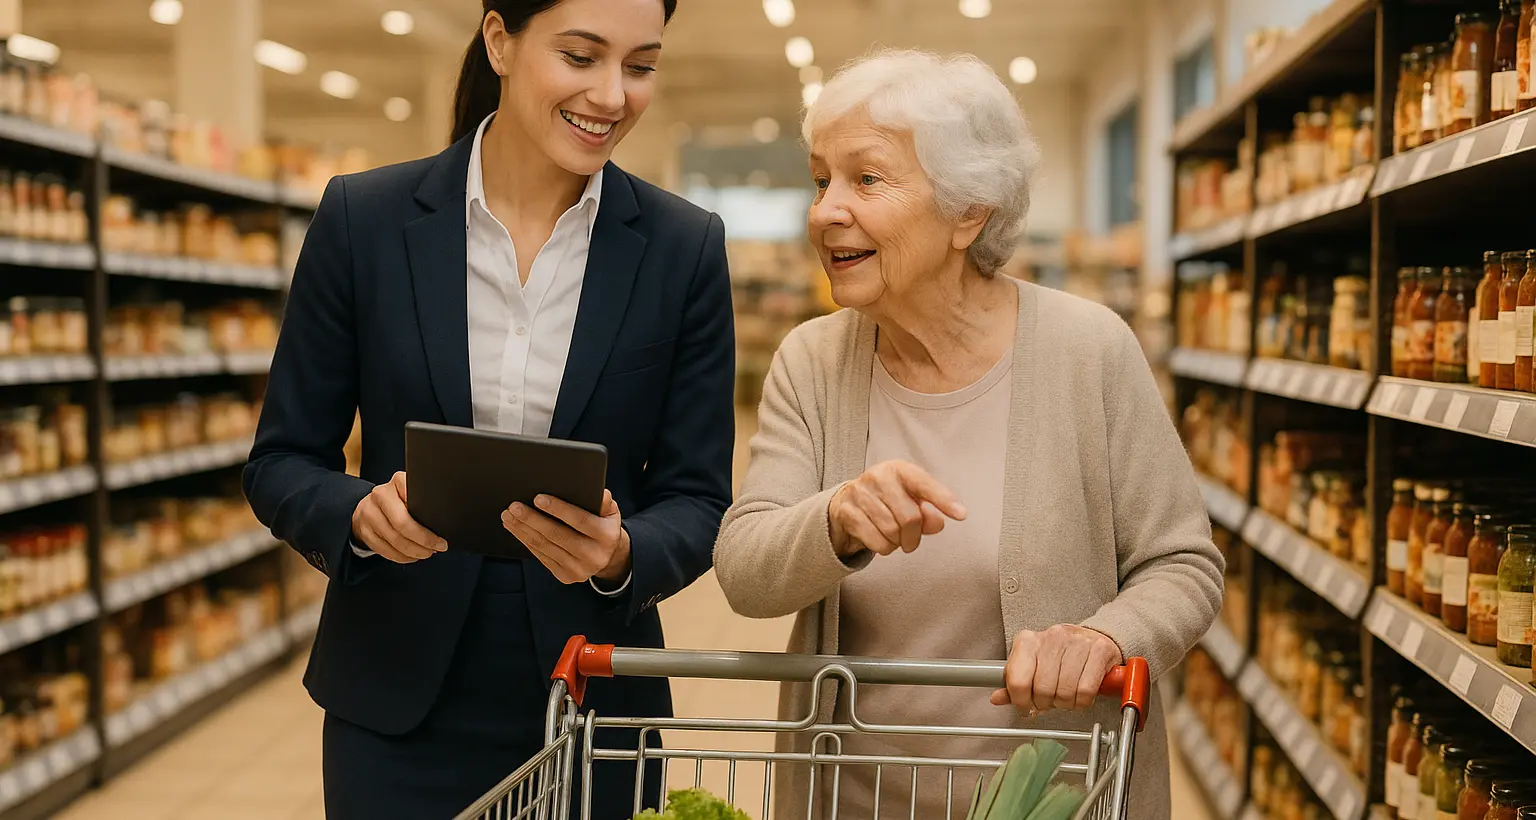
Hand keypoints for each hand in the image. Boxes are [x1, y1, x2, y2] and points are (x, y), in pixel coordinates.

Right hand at [350, 472, 445, 563]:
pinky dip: (402, 556)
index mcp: (398, 481)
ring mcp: (369, 513)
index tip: (442, 535)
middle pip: (403, 523)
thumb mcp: (414, 492)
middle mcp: (381, 494)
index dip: (429, 521)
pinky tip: (412, 555)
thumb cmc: (401, 501)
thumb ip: (426, 501)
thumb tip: (449, 520)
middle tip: (439, 546)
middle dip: (424, 540)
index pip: (415, 499)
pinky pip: (385, 550)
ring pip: (394, 540)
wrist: (371, 506)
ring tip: (427, 552)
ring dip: (414, 551)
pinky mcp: (364, 531)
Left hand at [502, 490, 629, 584]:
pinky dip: (526, 541)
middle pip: (557, 535)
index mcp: (607, 536)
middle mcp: (594, 555)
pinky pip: (541, 556)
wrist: (607, 556)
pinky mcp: (566, 576)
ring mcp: (579, 569)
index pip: (580, 520)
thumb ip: (604, 501)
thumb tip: (600, 493)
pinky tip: (516, 528)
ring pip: (545, 546)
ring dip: (523, 530)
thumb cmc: (603, 526)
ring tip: (508, 516)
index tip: (537, 498)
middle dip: (532, 519)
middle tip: (514, 507)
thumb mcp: (610, 512)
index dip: (558, 509)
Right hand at [827, 460, 966, 556]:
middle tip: (911, 541)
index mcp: (899, 469)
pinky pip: (875, 540)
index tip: (962, 514)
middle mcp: (878, 476)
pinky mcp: (847, 511)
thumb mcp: (911, 502)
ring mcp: (860, 493)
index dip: (944, 499)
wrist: (846, 505)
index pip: (925, 484)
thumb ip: (929, 512)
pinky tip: (880, 540)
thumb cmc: (887, 502)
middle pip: (910, 517)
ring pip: (892, 532)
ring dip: (898, 543)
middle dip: (914, 537)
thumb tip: (937, 521)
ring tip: (894, 538)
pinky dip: (884, 548)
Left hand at [991, 625, 1122, 714]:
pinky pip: (1086, 691)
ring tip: (1065, 695)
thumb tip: (997, 698)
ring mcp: (1076, 642)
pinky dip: (1082, 701)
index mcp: (1028, 641)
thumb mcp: (1032, 665)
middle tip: (1049, 701)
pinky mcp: (1099, 650)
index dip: (1021, 702)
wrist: (1093, 637)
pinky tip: (1080, 694)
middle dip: (1045, 703)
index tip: (1025, 707)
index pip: (1017, 681)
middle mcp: (1051, 638)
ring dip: (1065, 703)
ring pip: (1065, 692)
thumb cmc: (1060, 655)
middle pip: (1042, 690)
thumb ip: (1014, 684)